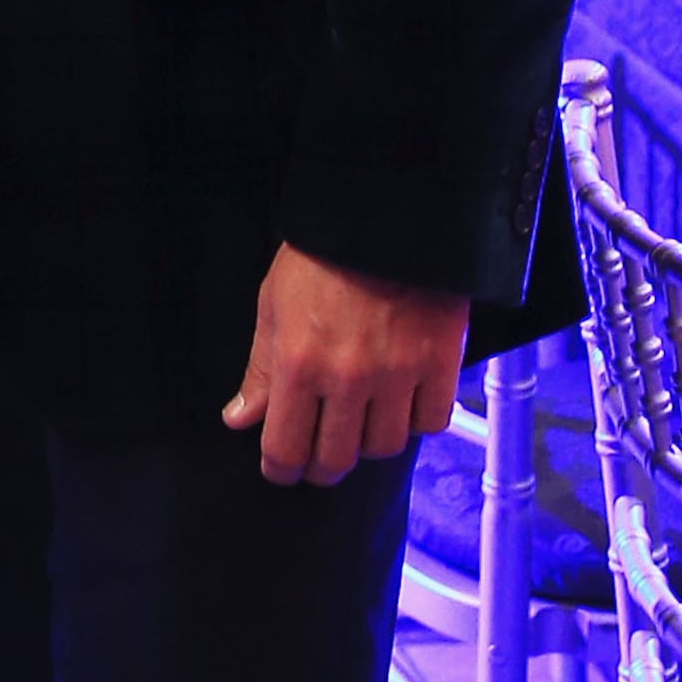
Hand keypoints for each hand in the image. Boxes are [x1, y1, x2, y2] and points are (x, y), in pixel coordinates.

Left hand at [222, 244, 468, 490]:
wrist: (388, 212)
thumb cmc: (320, 255)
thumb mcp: (273, 304)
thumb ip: (260, 370)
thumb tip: (240, 421)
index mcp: (298, 365)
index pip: (286, 450)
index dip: (281, 470)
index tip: (283, 469)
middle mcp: (348, 379)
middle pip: (336, 460)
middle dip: (322, 466)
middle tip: (322, 456)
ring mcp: (398, 374)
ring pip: (384, 447)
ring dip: (369, 442)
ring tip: (362, 421)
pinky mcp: (441, 363)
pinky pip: (430, 423)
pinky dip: (417, 421)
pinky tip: (404, 403)